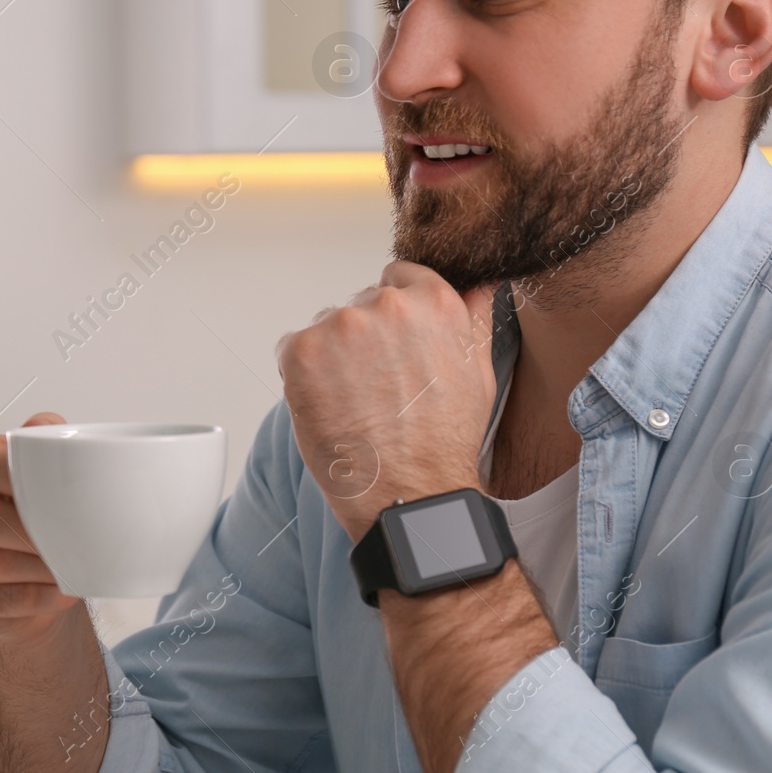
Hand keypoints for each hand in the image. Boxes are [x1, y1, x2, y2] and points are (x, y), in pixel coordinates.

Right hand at [0, 411, 84, 645]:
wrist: (25, 561)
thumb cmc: (32, 501)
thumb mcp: (41, 464)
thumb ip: (42, 440)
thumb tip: (44, 428)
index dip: (13, 474)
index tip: (53, 493)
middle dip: (34, 536)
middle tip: (75, 544)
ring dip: (36, 570)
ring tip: (73, 569)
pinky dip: (32, 599)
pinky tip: (61, 593)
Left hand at [276, 262, 500, 541]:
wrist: (409, 495)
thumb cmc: (444, 443)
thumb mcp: (478, 372)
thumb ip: (473, 317)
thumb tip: (478, 285)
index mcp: (435, 301)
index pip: (399, 277)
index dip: (395, 315)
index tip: (393, 343)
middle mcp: (387, 304)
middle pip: (362, 303)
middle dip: (365, 338)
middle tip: (378, 386)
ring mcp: (341, 325)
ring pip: (327, 326)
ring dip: (334, 355)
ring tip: (356, 401)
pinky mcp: (302, 350)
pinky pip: (293, 349)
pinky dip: (304, 375)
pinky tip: (330, 406)